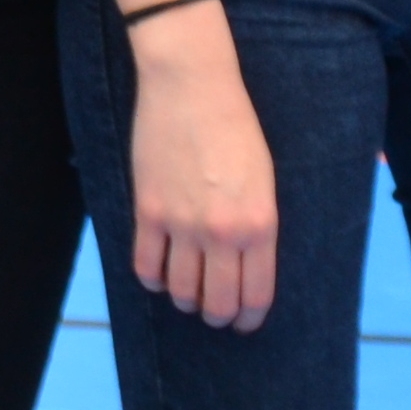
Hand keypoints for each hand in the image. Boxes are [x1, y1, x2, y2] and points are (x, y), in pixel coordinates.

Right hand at [121, 10, 279, 327]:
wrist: (192, 86)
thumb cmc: (236, 128)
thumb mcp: (264, 181)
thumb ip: (257, 227)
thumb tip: (245, 267)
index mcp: (260, 224)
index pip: (256, 295)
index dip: (249, 318)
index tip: (244, 323)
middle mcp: (222, 232)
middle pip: (217, 302)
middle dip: (217, 316)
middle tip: (214, 313)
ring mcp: (182, 223)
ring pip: (181, 290)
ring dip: (185, 300)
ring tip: (186, 294)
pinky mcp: (148, 210)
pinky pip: (146, 266)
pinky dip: (152, 280)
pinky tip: (159, 275)